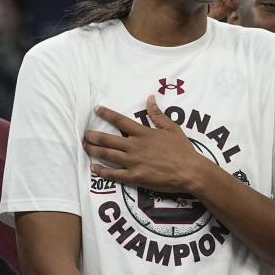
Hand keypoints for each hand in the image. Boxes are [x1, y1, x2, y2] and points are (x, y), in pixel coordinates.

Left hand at [84, 96, 211, 194]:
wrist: (189, 171)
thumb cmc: (182, 149)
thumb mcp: (173, 128)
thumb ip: (158, 114)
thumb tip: (149, 98)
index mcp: (144, 133)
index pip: (121, 121)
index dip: (107, 114)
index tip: (96, 109)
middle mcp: (135, 146)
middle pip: (108, 139)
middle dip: (93, 136)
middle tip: (84, 134)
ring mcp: (133, 162)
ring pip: (107, 155)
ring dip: (93, 150)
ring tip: (85, 147)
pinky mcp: (134, 176)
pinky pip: (113, 174)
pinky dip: (101, 171)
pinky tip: (93, 168)